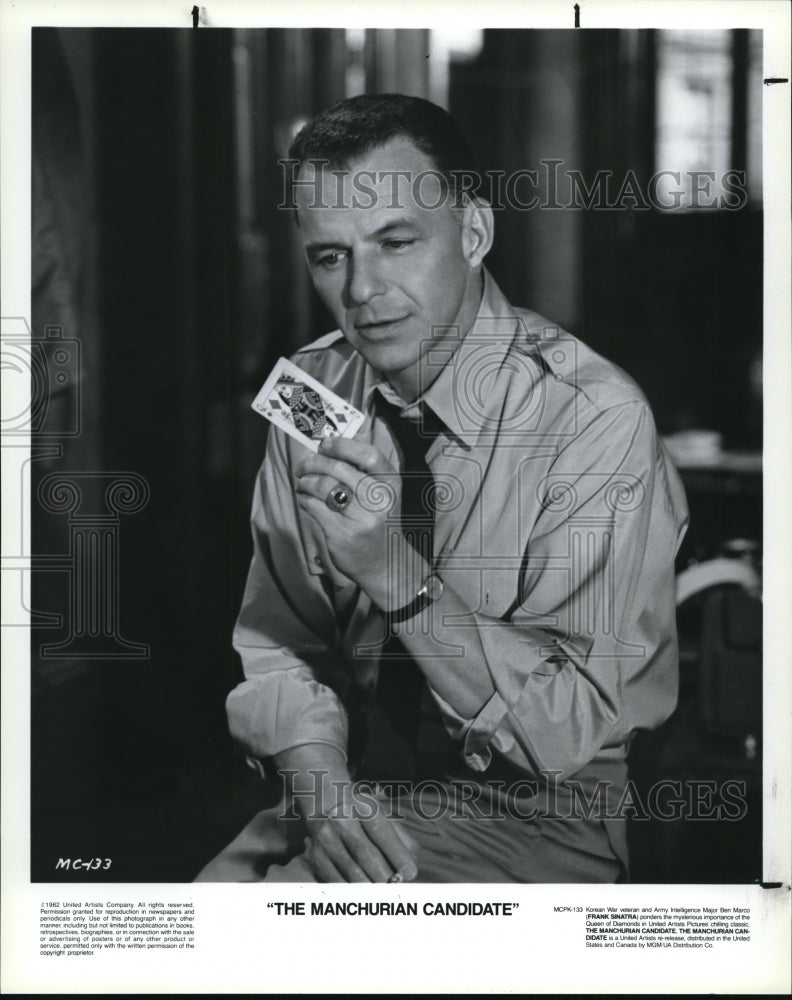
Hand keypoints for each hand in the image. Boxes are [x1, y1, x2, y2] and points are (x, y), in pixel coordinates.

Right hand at [276, 744, 418, 882]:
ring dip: (372, 887)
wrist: (326, 806)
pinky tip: (366, 894)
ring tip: (385, 893)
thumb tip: (409, 873)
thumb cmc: (365, 818)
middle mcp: (341, 820)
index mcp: (362, 806)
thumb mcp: (385, 818)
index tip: (411, 873)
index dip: (397, 854)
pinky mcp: (316, 857)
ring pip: (352, 871)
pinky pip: (338, 881)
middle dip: (385, 875)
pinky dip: (354, 891)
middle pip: (366, 854)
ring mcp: (326, 839)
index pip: (381, 832)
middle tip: (397, 886)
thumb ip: (403, 842)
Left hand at [295, 437, 426, 606]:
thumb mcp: (383, 497)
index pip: (368, 455)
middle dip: (314, 463)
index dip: (342, 445)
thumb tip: (328, 450)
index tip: (324, 445)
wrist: (386, 565)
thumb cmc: (379, 525)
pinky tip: (305, 499)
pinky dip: (305, 499)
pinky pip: (315, 506)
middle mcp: (379, 499)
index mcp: (390, 485)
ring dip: (306, 481)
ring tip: (302, 483)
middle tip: (303, 466)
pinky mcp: (342, 533)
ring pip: (323, 485)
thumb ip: (364, 474)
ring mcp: (361, 517)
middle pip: (339, 468)